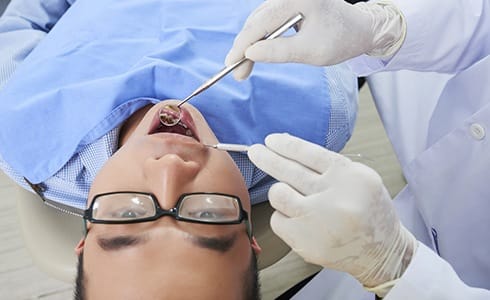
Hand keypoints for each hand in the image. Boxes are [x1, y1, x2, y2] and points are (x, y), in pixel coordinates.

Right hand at [226, 0, 405, 79]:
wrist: (359, 30)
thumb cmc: (340, 40)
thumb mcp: (311, 51)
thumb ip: (279, 52)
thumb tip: (249, 54)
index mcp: (298, 0)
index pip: (260, 23)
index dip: (242, 45)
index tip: (231, 64)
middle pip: (256, 21)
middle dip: (244, 48)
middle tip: (237, 74)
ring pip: (259, 21)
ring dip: (250, 44)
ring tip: (243, 67)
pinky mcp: (288, 5)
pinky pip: (267, 21)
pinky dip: (259, 39)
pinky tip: (255, 53)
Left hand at [248, 133, 416, 294]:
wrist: (382, 252)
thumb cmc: (369, 212)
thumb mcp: (359, 178)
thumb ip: (328, 166)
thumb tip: (288, 148)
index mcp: (348, 177)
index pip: (309, 153)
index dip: (286, 145)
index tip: (271, 140)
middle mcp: (332, 197)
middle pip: (289, 171)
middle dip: (267, 159)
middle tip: (255, 151)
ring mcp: (317, 221)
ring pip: (278, 195)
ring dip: (281, 193)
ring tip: (293, 198)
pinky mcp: (305, 241)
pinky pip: (277, 219)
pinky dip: (284, 217)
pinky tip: (299, 220)